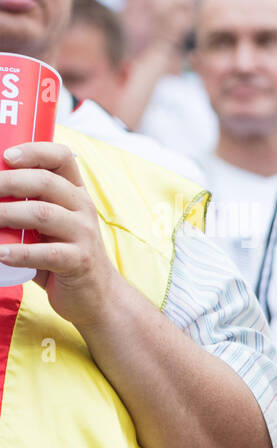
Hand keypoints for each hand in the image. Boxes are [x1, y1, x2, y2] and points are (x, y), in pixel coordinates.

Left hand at [0, 142, 125, 330]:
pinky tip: (1, 254)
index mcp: (75, 193)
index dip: (34, 151)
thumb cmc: (63, 255)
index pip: (62, 157)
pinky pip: (47, 253)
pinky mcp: (80, 261)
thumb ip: (25, 207)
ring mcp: (84, 234)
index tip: (6, 157)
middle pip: (45, 182)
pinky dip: (19, 253)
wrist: (97, 295)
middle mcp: (83, 208)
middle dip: (7, 182)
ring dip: (7, 215)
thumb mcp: (50, 225)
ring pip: (43, 214)